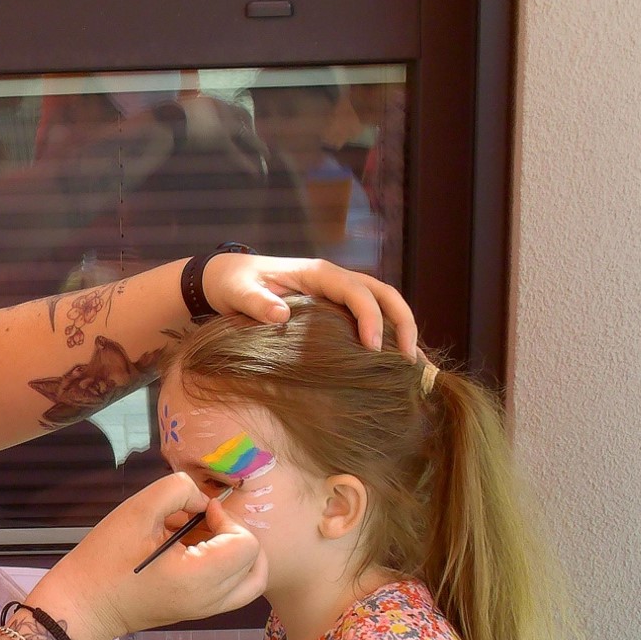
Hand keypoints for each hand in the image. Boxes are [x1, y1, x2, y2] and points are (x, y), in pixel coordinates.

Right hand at [30, 467, 261, 639]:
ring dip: (236, 551)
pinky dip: (227, 566)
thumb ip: (175, 491)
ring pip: (252, 579)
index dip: (227, 519)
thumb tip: (201, 501)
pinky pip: (235, 588)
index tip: (197, 511)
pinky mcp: (200, 611)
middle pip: (255, 562)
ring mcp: (208, 610)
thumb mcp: (135, 511)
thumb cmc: (105, 558)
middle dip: (233, 532)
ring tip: (202, 537)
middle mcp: (212, 599)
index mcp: (198, 578)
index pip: (247, 545)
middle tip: (202, 521)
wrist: (85, 604)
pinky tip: (194, 552)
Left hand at [201, 255, 418, 353]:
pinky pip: (371, 316)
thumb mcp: (237, 292)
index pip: (356, 291)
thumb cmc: (234, 283)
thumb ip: (255, 302)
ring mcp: (340, 292)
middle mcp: (336, 279)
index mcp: (317, 273)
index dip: (370, 317)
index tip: (374, 348)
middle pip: (384, 294)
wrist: (228, 278)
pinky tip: (395, 363)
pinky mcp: (338, 307)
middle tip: (409, 360)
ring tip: (412, 366)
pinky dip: (388, 335)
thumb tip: (280, 314)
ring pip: (384, 304)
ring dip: (402, 330)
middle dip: (403, 322)